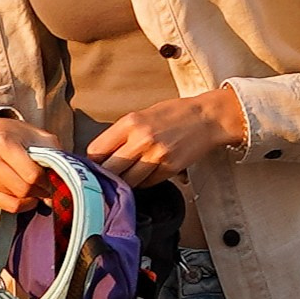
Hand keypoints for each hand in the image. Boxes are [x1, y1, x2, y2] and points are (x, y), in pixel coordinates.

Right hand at [0, 113, 54, 211]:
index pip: (31, 175)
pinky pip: (6, 206)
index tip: (50, 179)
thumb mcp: (37, 135)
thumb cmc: (15, 134)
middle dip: (40, 191)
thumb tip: (62, 181)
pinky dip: (20, 204)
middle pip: (22, 190)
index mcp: (2, 143)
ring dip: (31, 197)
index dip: (46, 180)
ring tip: (35, 186)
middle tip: (46, 187)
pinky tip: (25, 196)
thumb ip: (53, 153)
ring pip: (15, 200)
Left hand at [87, 87, 246, 183]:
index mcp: (130, 123)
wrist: (207, 118)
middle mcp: (141, 139)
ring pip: (127, 182)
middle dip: (104, 175)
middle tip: (104, 177)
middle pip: (109, 170)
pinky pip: (146, 184)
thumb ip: (122, 133)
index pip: (96, 150)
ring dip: (123, 182)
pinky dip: (142, 183)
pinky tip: (144, 174)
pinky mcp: (169, 169)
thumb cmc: (174, 114)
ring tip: (126, 177)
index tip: (94, 165)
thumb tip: (100, 154)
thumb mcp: (142, 114)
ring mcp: (156, 156)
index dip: (92, 161)